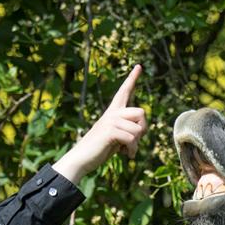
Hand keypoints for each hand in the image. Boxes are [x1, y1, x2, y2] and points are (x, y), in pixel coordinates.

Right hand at [53, 65, 147, 183]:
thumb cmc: (101, 148)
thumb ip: (128, 127)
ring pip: (139, 129)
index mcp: (113, 112)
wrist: (82, 159)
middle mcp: (112, 113)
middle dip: (142, 129)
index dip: (132, 79)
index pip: (124, 92)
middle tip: (132, 140)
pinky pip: (132, 139)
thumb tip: (142, 128)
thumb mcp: (117, 136)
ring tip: (125, 149)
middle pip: (142, 112)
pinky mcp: (109, 131)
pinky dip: (132, 150)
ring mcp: (110, 121)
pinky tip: (125, 155)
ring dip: (136, 144)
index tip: (139, 66)